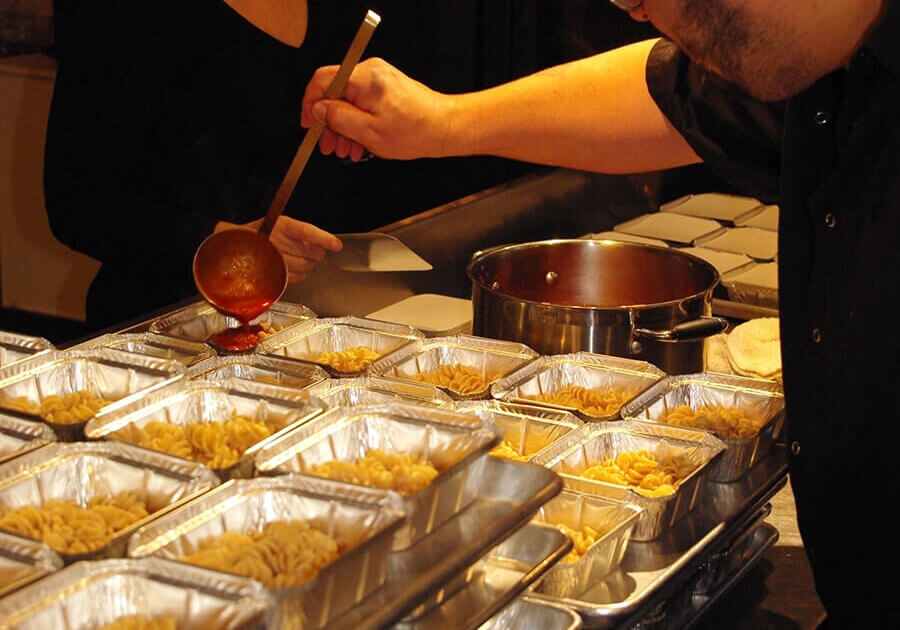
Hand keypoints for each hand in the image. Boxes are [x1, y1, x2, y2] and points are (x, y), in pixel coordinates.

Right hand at [214, 217, 341, 282]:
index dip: (324, 239)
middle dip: (317, 254)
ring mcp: (274, 257)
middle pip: (311, 253)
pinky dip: (300, 274)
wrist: (233, 244)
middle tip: (313, 251)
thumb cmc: (261, 233)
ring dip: (308, 264)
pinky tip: (292, 267)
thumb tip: (325, 243)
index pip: (307, 232)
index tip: (337, 245)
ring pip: (305, 266)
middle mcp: (278, 240)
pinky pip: (296, 277)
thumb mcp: (281, 226)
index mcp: (282, 225)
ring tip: (299, 258)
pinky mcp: (272, 273)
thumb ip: (302, 234)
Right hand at [301, 57, 452, 160]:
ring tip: (346, 150)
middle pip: (334, 93)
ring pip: (348, 101)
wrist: (445, 127)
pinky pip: (362, 103)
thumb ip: (338, 118)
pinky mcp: (386, 87)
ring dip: (344, 127)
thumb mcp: (369, 132)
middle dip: (329, 123)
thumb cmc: (415, 131)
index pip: (322, 81)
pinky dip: (358, 122)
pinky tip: (359, 142)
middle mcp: (370, 72)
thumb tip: (318, 110)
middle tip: (329, 146)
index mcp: (364, 79)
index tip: (309, 125)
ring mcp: (379, 79)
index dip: (310, 104)